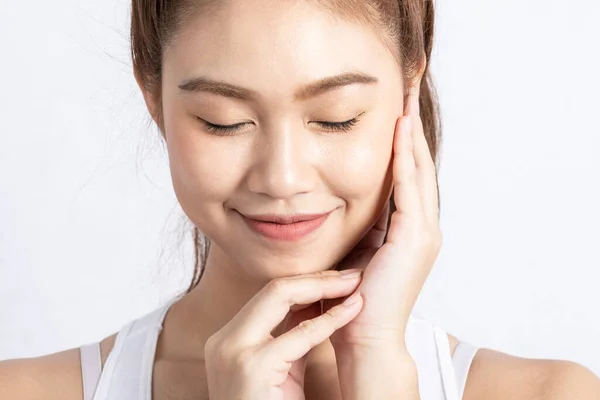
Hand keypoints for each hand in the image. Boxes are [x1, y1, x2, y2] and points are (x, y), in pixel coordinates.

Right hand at [204, 269, 364, 399]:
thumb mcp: (280, 371)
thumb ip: (289, 340)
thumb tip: (316, 306)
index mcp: (228, 340)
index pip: (268, 297)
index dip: (307, 284)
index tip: (337, 280)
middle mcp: (224, 341)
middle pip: (273, 289)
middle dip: (317, 277)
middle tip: (352, 274)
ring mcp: (233, 352)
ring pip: (280, 296)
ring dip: (324, 286)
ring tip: (355, 283)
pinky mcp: (252, 367)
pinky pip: (298, 334)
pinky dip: (329, 319)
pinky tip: (352, 310)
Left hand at [326, 91, 441, 350]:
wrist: (363, 336)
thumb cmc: (354, 298)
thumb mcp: (357, 250)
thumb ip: (360, 225)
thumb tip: (340, 199)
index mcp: (408, 230)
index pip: (407, 176)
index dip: (403, 143)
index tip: (394, 111)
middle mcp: (422, 227)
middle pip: (419, 166)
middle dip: (412, 128)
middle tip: (407, 90)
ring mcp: (424, 232)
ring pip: (419, 170)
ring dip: (411, 134)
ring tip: (405, 98)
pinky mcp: (415, 237)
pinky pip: (410, 187)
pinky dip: (406, 157)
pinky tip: (399, 129)